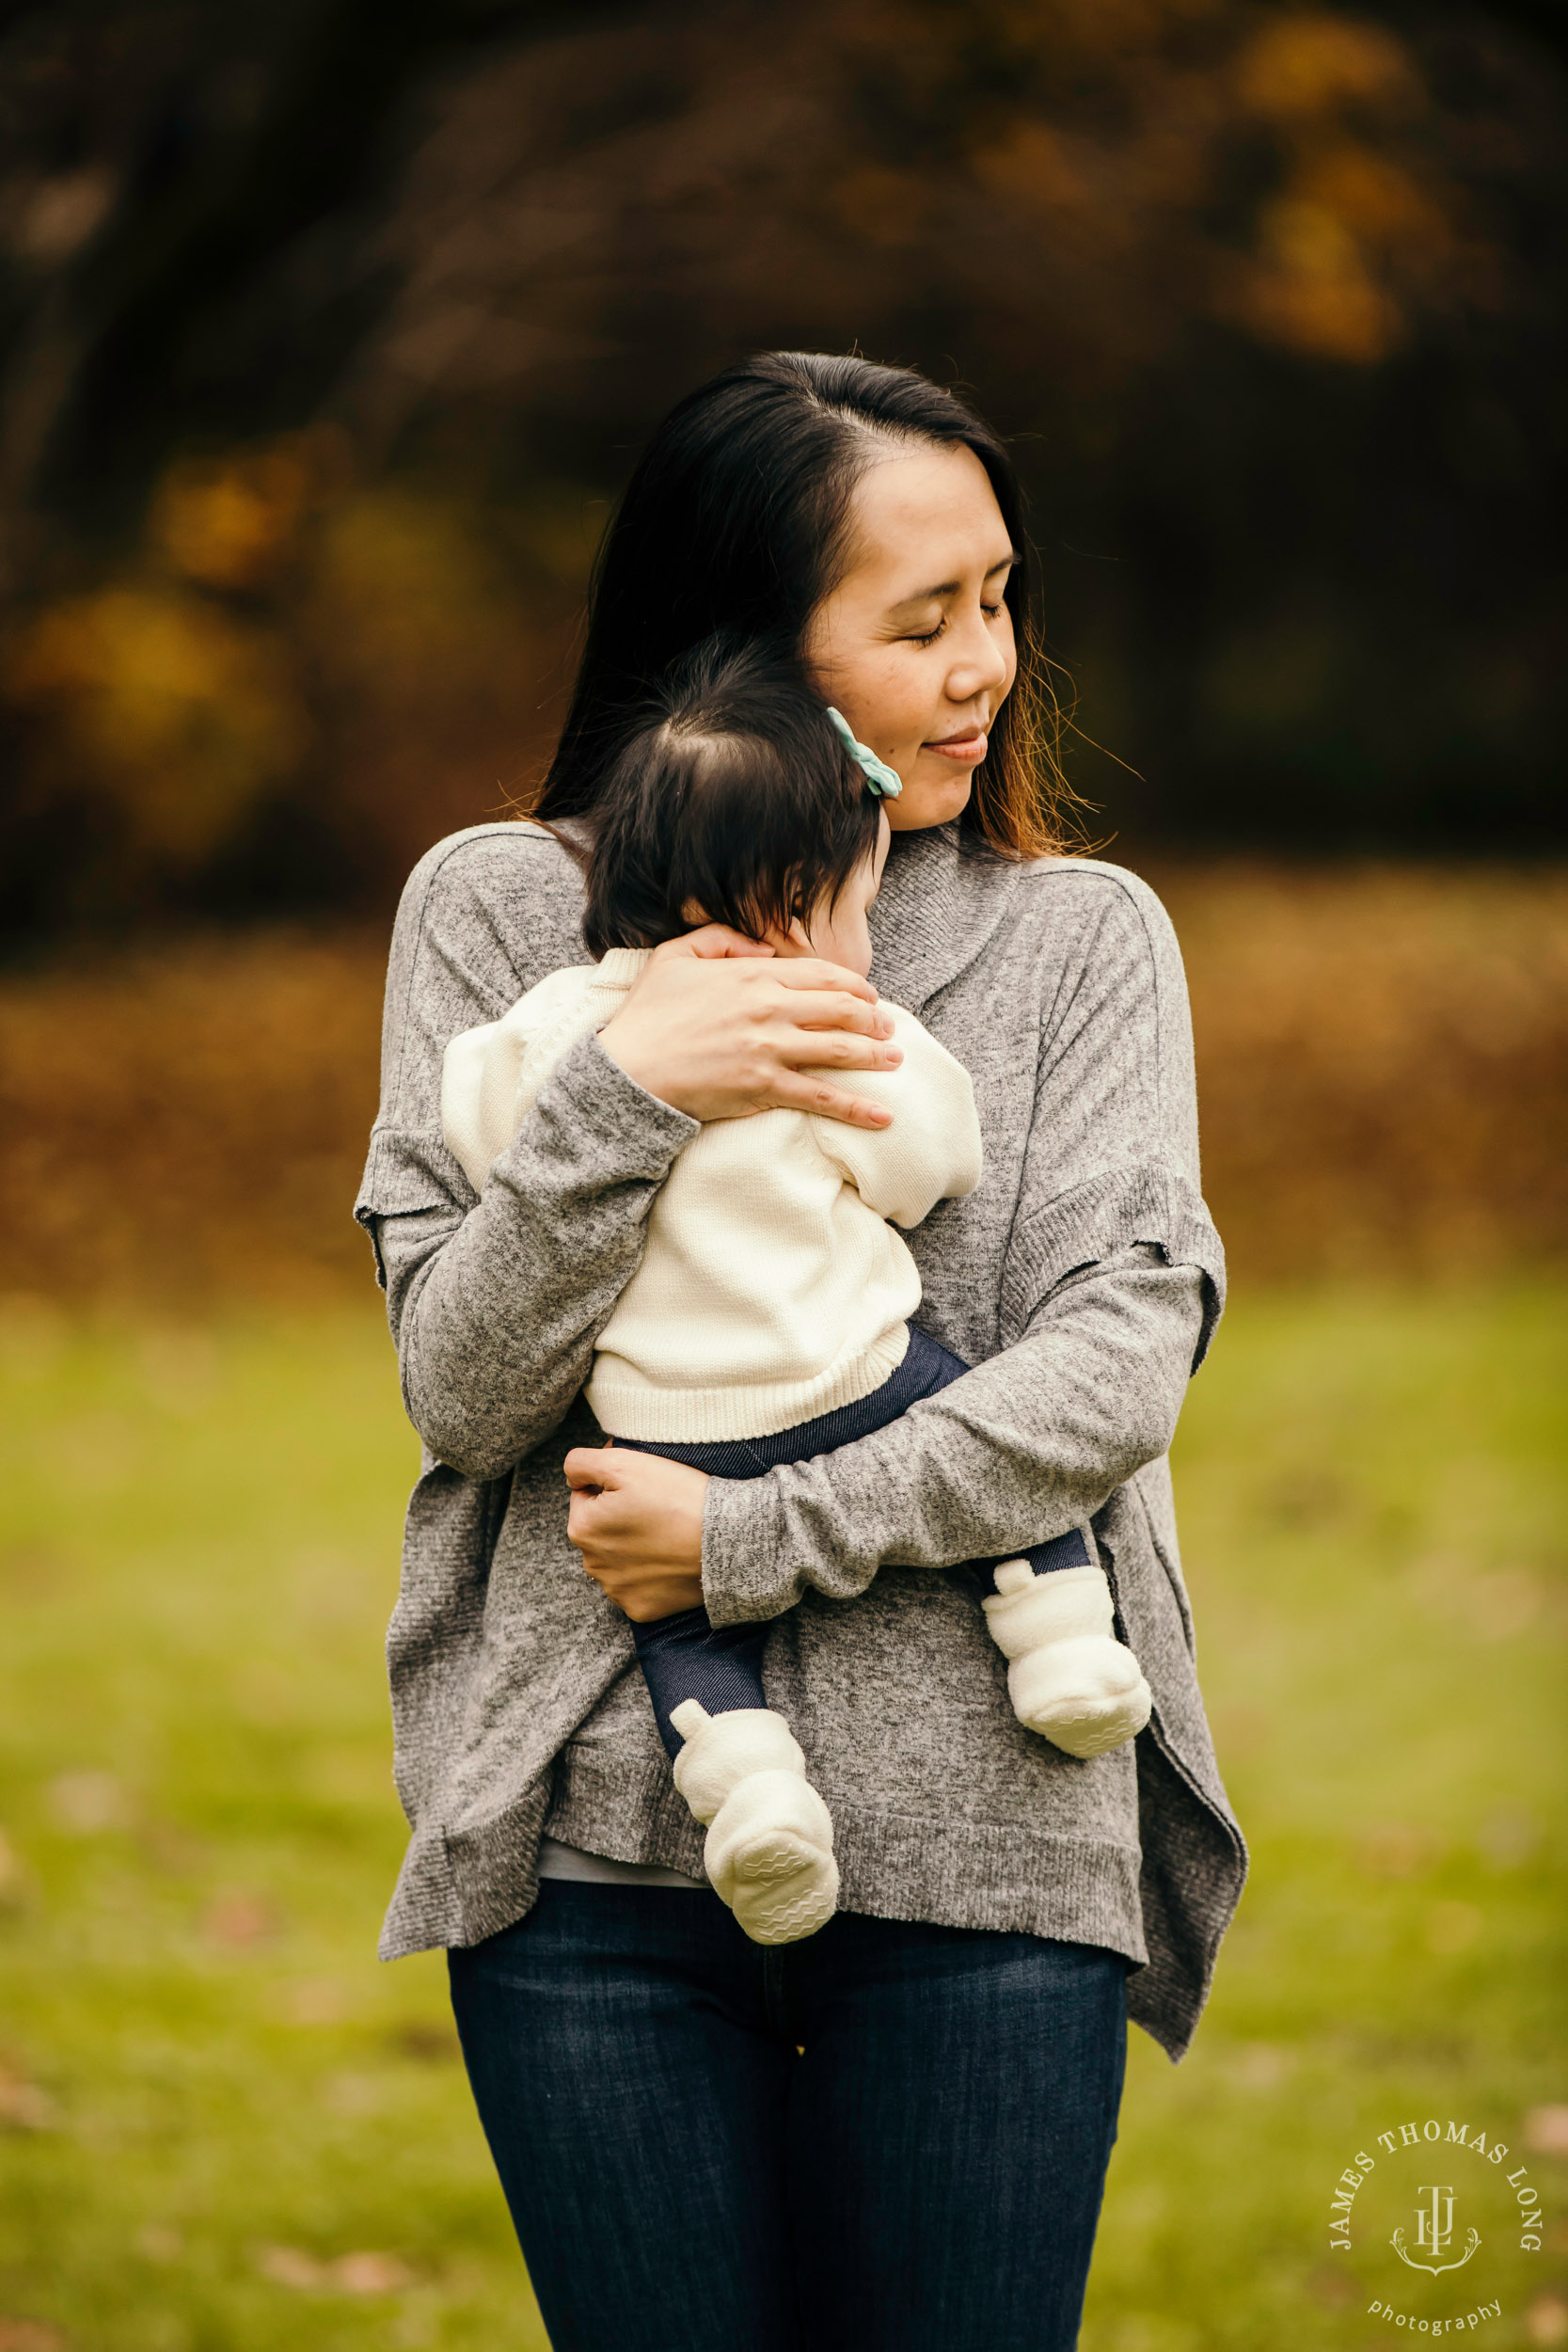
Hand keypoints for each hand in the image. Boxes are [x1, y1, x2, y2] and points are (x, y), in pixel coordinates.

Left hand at [565, 1443, 709, 1620]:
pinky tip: (669, 1558)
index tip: (642, 1485)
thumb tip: (573, 1475)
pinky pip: (637, 1586)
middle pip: (600, 1529)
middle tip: (656, 1507)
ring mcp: (616, 1591)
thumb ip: (581, 1462)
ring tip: (666, 1532)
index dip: (613, 1484)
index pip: (586, 1495)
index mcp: (581, 1528)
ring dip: (633, 1546)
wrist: (725, 1539)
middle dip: (619, 1517)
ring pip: (617, 1558)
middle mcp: (592, 1565)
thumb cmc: (675, 1497)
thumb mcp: (623, 1462)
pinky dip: (650, 1573)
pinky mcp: (640, 1609)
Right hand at [598, 925, 900, 1127]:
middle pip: (841, 1009)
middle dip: (873, 1019)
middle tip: (889, 1030)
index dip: (854, 985)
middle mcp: (769, 1007)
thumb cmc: (648, 1015)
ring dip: (876, 1056)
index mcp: (753, 974)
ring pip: (841, 1049)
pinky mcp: (764, 1086)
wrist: (627, 1069)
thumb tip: (764, 948)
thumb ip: (718, 938)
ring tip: (896, 1062)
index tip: (869, 996)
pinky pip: (822, 1097)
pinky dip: (857, 1108)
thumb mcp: (674, 956)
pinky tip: (883, 1117)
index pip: (822, 974)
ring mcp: (770, 1048)